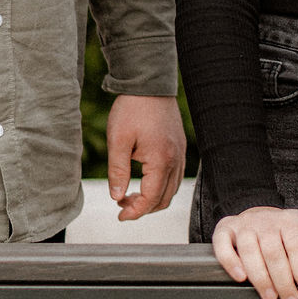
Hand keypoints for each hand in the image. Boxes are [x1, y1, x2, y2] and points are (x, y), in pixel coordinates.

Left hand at [106, 94, 185, 220]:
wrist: (149, 83)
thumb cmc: (132, 109)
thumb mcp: (118, 141)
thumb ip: (118, 172)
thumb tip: (117, 197)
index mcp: (161, 160)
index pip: (151, 199)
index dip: (135, 212)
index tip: (119, 215)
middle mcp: (176, 159)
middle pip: (164, 199)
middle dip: (143, 208)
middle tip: (121, 204)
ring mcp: (180, 152)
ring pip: (171, 189)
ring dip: (152, 197)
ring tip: (130, 192)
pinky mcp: (179, 146)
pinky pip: (174, 175)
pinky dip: (160, 185)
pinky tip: (143, 178)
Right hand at [211, 206, 297, 298]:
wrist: (258, 214)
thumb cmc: (285, 228)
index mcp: (287, 221)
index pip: (296, 246)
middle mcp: (264, 222)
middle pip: (273, 252)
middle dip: (283, 281)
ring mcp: (243, 226)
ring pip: (249, 251)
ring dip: (260, 277)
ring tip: (270, 297)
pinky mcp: (224, 230)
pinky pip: (223, 245)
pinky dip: (230, 261)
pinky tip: (240, 278)